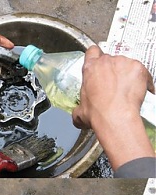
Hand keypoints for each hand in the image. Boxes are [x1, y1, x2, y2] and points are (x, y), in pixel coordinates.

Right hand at [73, 45, 155, 168]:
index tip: (99, 63)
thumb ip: (79, 106)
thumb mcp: (80, 111)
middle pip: (110, 59)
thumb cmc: (98, 112)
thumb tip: (78, 113)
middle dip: (112, 70)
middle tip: (113, 84)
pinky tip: (136, 90)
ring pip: (126, 64)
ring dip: (126, 74)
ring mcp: (124, 63)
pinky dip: (140, 79)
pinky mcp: (138, 68)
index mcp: (90, 68)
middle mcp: (106, 61)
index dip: (96, 56)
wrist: (115, 116)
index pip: (92, 51)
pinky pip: (141, 71)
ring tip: (125, 89)